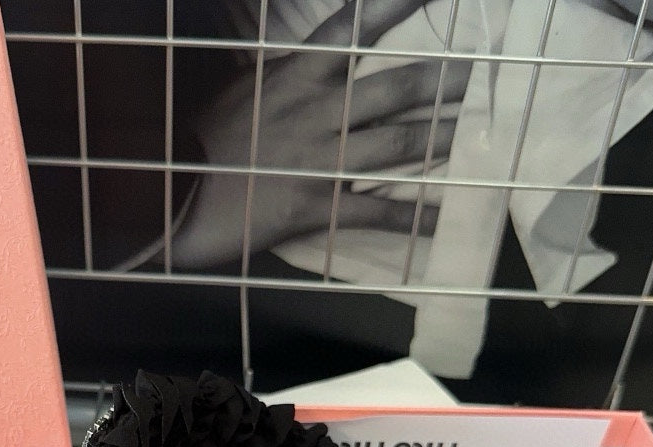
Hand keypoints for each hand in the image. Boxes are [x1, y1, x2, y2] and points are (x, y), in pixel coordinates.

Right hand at [172, 0, 468, 267]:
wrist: (170, 194)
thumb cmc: (192, 142)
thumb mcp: (234, 93)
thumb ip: (272, 79)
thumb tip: (287, 67)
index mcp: (295, 76)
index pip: (354, 26)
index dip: (395, 4)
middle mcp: (319, 111)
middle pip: (396, 88)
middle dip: (444, 81)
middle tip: (482, 72)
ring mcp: (322, 159)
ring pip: (398, 143)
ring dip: (443, 137)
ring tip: (479, 131)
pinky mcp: (318, 206)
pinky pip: (375, 212)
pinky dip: (412, 217)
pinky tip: (445, 220)